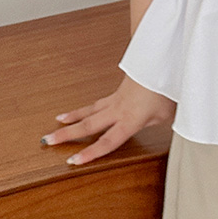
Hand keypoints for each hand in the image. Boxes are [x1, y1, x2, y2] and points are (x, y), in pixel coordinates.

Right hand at [41, 74, 175, 165]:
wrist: (161, 57)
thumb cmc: (167, 86)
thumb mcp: (171, 113)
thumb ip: (164, 125)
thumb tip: (167, 132)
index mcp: (131, 118)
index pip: (107, 141)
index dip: (90, 153)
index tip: (72, 161)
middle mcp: (119, 109)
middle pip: (88, 124)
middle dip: (66, 134)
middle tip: (46, 140)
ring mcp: (117, 98)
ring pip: (90, 110)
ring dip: (73, 117)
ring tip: (57, 121)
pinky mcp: (120, 90)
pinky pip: (100, 102)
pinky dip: (88, 107)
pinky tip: (84, 110)